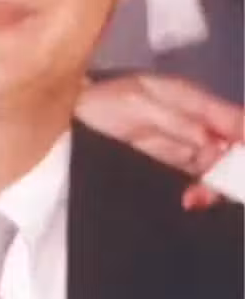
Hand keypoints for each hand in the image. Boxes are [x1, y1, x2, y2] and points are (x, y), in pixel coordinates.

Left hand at [76, 74, 242, 207]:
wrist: (70, 118)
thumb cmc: (101, 101)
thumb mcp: (139, 102)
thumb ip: (176, 120)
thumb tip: (209, 140)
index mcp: (192, 99)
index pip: (236, 120)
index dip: (244, 139)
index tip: (243, 163)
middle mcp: (195, 123)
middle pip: (232, 148)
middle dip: (233, 169)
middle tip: (215, 185)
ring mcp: (184, 145)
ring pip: (219, 167)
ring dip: (216, 185)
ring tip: (198, 196)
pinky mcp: (171, 165)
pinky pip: (198, 179)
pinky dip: (201, 191)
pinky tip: (192, 199)